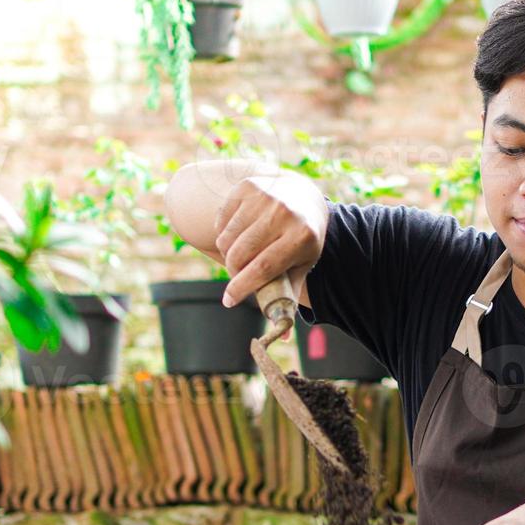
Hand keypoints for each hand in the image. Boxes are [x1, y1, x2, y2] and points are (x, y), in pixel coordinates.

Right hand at [214, 173, 328, 308]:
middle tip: (238, 277)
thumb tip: (282, 336)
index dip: (242, 287)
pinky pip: (221, 221)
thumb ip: (288, 295)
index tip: (229, 300)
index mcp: (301, 236)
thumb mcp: (302, 264)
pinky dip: (225, 234)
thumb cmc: (301, 239)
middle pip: (241, 254)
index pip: (263, 268)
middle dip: (234, 272)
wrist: (303, 196)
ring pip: (227, 239)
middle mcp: (283, 213)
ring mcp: (264, 197)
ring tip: (242, 255)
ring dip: (229, 254)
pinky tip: (241, 233)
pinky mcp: (247, 187)